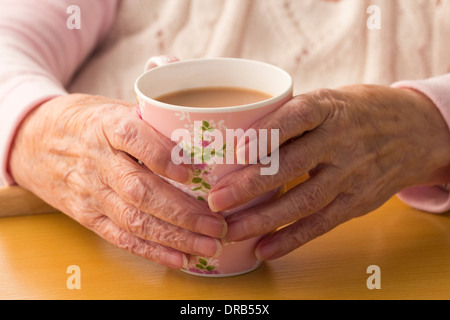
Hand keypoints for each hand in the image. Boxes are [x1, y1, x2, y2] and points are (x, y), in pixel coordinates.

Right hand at [9, 94, 225, 268]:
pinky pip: (120, 237)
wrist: (36, 142)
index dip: (161, 155)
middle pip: (139, 189)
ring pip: (133, 219)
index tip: (192, 172)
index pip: (131, 136)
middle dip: (181, 212)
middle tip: (216, 225)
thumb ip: (151, 120)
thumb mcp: (113, 107)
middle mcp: (97, 160)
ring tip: (208, 246)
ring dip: (174, 237)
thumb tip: (202, 134)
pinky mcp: (87, 215)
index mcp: (105, 125)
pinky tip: (180, 258)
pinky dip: (152, 250)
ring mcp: (91, 192)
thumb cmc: (87, 122)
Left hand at [207, 85, 449, 260]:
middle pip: (291, 165)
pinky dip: (291, 239)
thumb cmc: (358, 112)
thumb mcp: (330, 99)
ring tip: (231, 230)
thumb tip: (237, 135)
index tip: (236, 152)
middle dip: (250, 185)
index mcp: (330, 108)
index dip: (266, 134)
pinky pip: (321, 224)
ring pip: (304, 201)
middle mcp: (341, 141)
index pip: (297, 117)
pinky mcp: (357, 202)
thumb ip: (292, 117)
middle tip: (216, 200)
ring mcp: (351, 174)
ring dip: (264, 220)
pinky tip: (264, 248)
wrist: (415, 130)